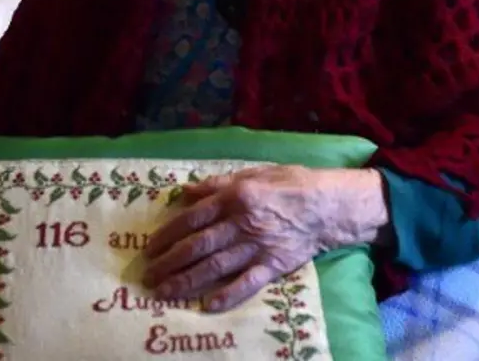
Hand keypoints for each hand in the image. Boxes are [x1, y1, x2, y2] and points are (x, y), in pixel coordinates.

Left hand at [142, 165, 387, 312]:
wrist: (330, 205)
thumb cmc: (290, 183)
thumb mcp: (253, 173)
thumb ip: (218, 184)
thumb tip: (185, 191)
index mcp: (234, 197)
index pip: (192, 218)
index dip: (167, 234)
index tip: (149, 247)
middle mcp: (241, 223)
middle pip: (197, 246)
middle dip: (169, 262)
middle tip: (148, 275)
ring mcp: (257, 246)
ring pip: (215, 266)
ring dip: (187, 280)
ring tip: (165, 292)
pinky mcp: (274, 265)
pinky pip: (247, 283)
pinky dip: (228, 295)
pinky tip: (208, 305)